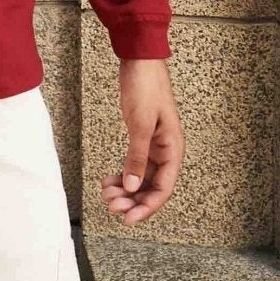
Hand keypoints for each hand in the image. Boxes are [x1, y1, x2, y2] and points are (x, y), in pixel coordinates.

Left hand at [100, 57, 183, 225]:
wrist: (140, 62)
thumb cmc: (146, 87)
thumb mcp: (141, 125)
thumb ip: (137, 157)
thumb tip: (133, 186)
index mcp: (173, 149)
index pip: (163, 188)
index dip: (146, 207)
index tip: (128, 219)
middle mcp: (166, 151)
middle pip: (152, 187)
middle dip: (132, 201)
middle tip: (112, 206)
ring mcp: (154, 146)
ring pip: (141, 179)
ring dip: (125, 190)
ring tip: (107, 193)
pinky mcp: (142, 140)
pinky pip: (134, 166)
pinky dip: (122, 175)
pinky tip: (109, 180)